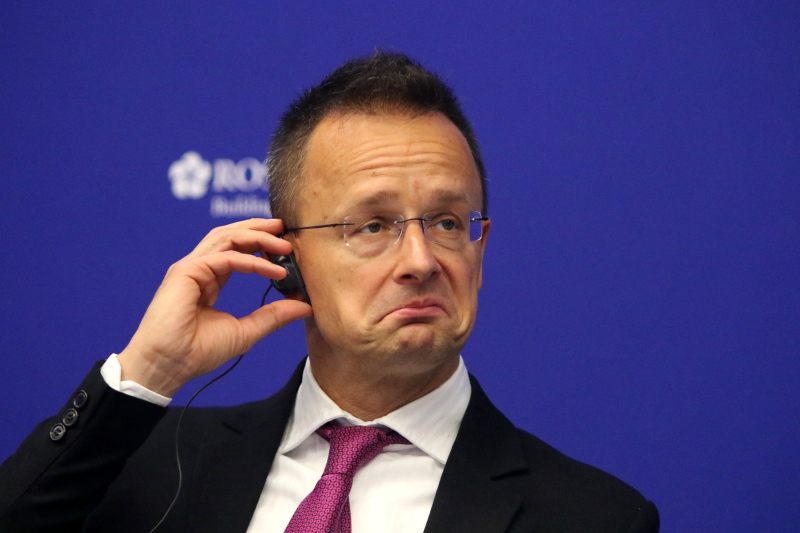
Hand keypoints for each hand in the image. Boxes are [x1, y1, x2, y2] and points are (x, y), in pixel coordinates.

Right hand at [116, 218, 311, 395]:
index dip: (262, 246)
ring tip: (284, 243)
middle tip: (285, 228)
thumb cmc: (197, 352)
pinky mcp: (186, 272)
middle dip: (259, 229)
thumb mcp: (247, 331)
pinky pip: (225, 257)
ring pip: (226, 238)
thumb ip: (274, 315)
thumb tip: (305, 306)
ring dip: (257, 236)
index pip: (237, 251)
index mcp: (209, 279)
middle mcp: (199, 269)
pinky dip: (253, 261)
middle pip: (231, 236)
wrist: (168, 366)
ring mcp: (191, 268)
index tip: (287, 250)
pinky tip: (274, 270)